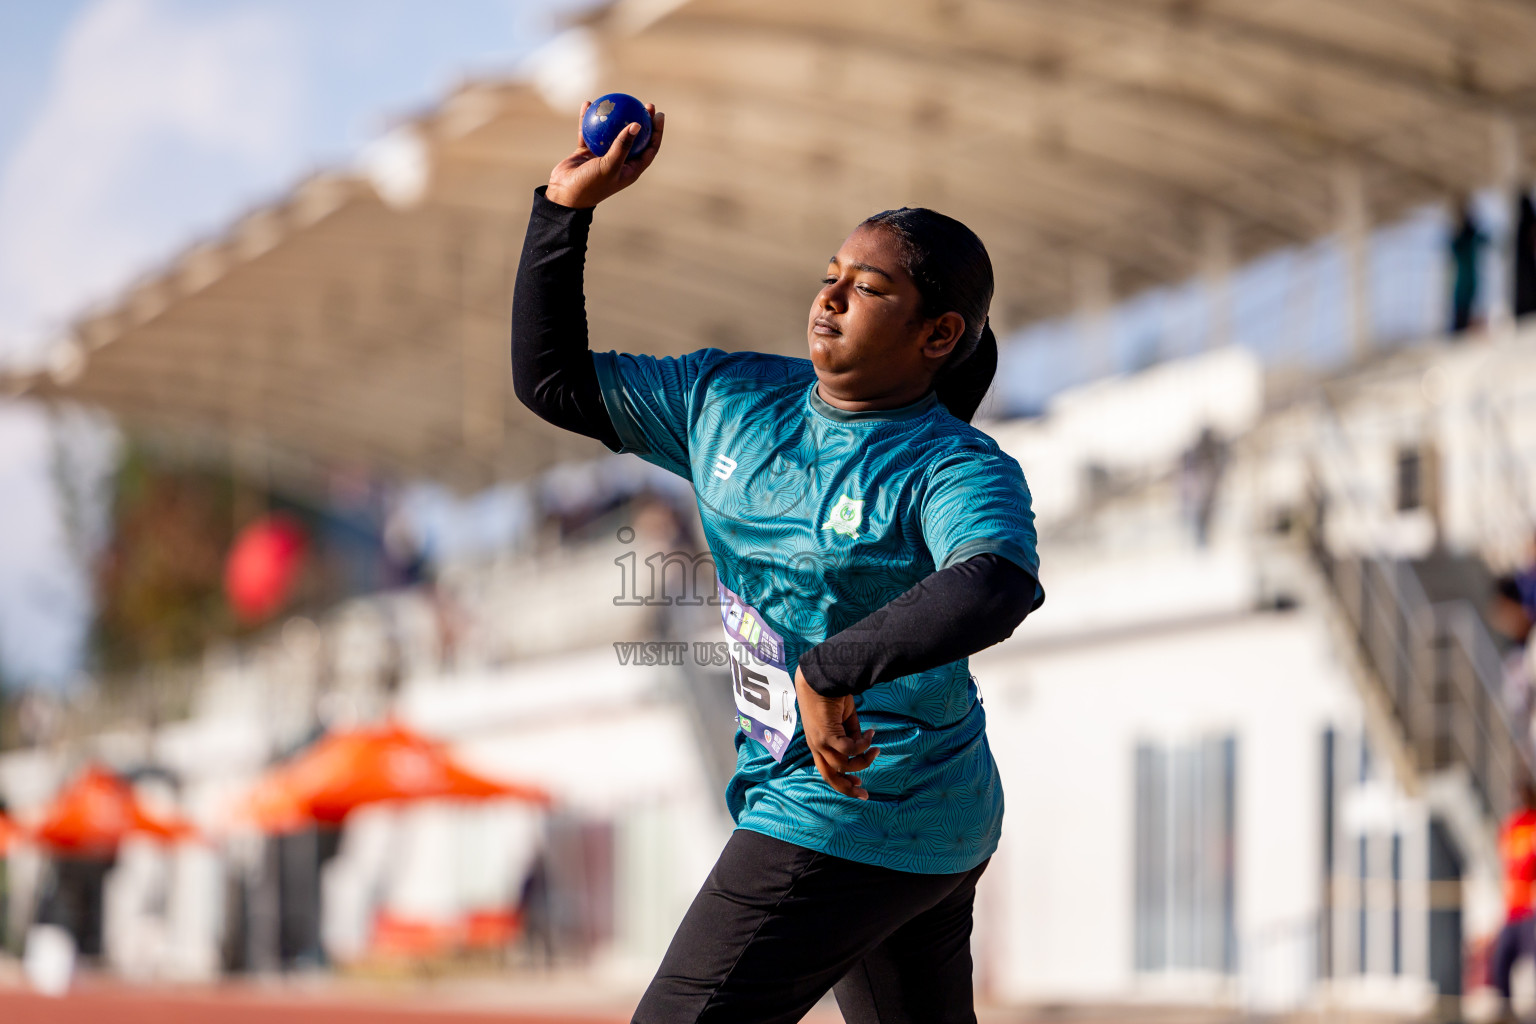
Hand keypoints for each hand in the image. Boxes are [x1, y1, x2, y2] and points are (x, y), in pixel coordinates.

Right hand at [545, 101, 665, 208]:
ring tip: (620, 99)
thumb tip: (637, 124)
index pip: (649, 148)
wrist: (564, 194)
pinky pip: (589, 132)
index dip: (656, 132)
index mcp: (630, 169)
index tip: (658, 114)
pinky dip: (588, 119)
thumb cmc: (591, 185)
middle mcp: (619, 161)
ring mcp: (602, 156)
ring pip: (611, 132)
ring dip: (616, 116)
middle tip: (644, 104)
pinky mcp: (586, 152)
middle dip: (641, 120)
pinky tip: (588, 104)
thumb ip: (622, 146)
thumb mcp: (609, 166)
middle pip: (635, 137)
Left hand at [795, 669, 879, 799]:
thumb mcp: (844, 720)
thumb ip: (851, 734)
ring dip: (863, 759)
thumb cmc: (831, 695)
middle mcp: (816, 747)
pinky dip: (863, 745)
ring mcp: (819, 742)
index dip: (843, 780)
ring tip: (875, 749)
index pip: (827, 770)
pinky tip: (870, 734)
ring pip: (843, 765)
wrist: (821, 678)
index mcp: (817, 744)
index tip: (859, 783)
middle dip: (848, 788)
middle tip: (865, 793)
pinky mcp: (826, 735)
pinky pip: (849, 749)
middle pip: (830, 777)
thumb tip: (862, 746)